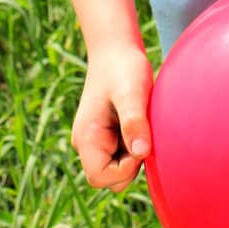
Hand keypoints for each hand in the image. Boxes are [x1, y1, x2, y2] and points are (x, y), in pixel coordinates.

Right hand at [71, 41, 154, 190]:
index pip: (100, 178)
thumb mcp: (132, 91)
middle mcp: (86, 143)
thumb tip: (141, 153)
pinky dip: (133, 146)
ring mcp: (95, 140)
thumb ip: (134, 121)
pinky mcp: (107, 136)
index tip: (141, 144)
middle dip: (130, 165)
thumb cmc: (124, 67)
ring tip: (140, 123)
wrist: (116, 48)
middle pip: (109, 179)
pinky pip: (121, 156)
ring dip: (133, 155)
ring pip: (117, 169)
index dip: (125, 170)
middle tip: (142, 131)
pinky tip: (139, 122)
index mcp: (86, 137)